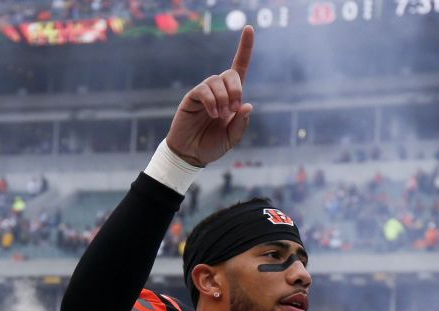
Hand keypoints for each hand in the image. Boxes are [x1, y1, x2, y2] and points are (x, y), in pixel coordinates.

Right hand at [165, 25, 254, 167]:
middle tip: (232, 109)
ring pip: (217, 81)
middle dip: (236, 89)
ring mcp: (204, 93)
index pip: (240, 67)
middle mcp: (219, 91)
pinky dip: (211, 101)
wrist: (191, 154)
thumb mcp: (232, 138)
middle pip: (231, 73)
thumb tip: (247, 104)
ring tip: (220, 116)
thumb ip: (241, 123)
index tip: (248, 28)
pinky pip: (203, 90)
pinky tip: (212, 113)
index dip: (245, 48)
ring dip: (223, 98)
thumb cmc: (212, 146)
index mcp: (232, 97)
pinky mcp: (191, 97)